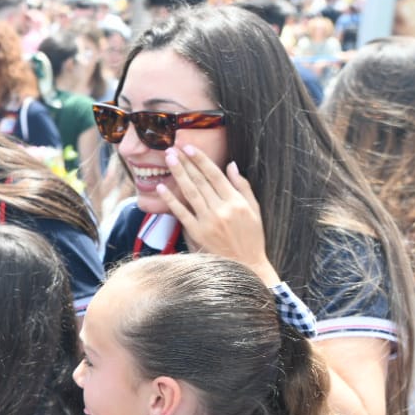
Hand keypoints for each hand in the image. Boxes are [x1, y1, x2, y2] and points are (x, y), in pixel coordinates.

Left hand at [158, 145, 277, 285]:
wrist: (246, 267)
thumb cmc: (251, 238)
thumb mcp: (254, 211)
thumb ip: (243, 187)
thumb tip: (231, 165)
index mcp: (236, 202)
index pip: (215, 175)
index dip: (201, 160)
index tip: (189, 147)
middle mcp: (222, 209)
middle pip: (200, 181)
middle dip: (186, 163)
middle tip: (172, 148)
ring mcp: (208, 221)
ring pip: (190, 192)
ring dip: (178, 174)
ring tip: (168, 159)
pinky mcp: (196, 233)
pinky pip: (181, 213)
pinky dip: (170, 200)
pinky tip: (161, 187)